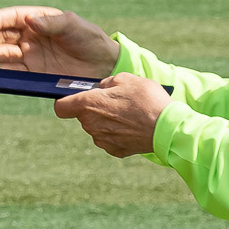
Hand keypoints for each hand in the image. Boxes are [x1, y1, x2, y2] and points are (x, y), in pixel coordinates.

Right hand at [0, 5, 117, 79]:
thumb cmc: (89, 39)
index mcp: (38, 20)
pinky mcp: (33, 74)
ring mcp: (30, 56)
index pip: (12, 18)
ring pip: (4, 53)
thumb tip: (29, 19)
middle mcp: (30, 37)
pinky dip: (2, 71)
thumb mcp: (72, 25)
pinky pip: (14, 72)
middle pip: (3, 35)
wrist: (102, 66)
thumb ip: (51, 23)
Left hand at [54, 74, 171, 158]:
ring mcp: (102, 140)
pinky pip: (110, 139)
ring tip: (129, 113)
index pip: (61, 107)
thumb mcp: (126, 78)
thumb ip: (107, 82)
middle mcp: (90, 125)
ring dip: (108, 120)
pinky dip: (119, 133)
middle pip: (83, 116)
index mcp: (89, 105)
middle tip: (117, 101)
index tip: (76, 99)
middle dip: (95, 108)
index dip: (67, 101)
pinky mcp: (115, 151)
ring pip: (97, 127)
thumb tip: (101, 88)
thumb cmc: (146, 99)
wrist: (167, 127)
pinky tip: (133, 127)